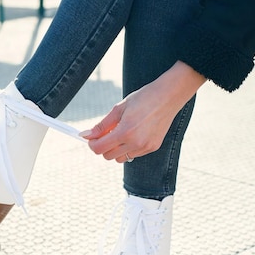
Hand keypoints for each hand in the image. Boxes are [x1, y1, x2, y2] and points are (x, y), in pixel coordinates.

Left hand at [81, 61, 206, 161]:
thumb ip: (102, 125)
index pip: (99, 149)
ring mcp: (145, 147)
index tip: (92, 137)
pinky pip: (133, 155)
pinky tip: (134, 133)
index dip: (92, 144)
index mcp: (125, 132)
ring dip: (116, 149)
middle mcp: (136, 143)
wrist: (168, 96)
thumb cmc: (143, 98)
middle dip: (103, 146)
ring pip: (121, 158)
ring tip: (121, 132)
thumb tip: (85, 135)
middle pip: (108, 156)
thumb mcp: (119, 109)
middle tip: (106, 133)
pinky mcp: (153, 148)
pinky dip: (128, 148)